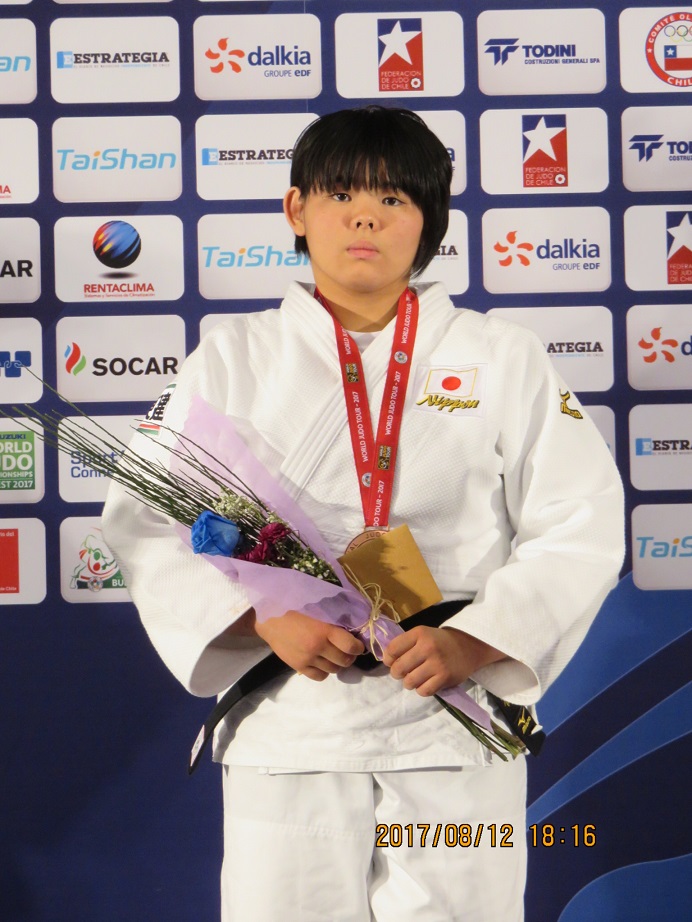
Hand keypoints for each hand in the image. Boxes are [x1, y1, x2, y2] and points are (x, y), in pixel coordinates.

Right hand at [255, 610, 364, 681]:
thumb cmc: (295, 608)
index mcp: (324, 630)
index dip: (358, 647)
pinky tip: (322, 662)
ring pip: (333, 670)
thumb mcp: (317, 609)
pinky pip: (319, 676)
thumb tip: (351, 630)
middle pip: (344, 661)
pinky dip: (325, 672)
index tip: (358, 644)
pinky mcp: (298, 666)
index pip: (350, 646)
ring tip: (335, 656)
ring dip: (338, 664)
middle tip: (348, 651)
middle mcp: (317, 647)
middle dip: (350, 657)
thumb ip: (333, 620)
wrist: (269, 619)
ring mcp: (307, 659)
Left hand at [382, 626, 504, 697]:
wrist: (468, 647)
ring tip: (415, 678)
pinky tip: (426, 683)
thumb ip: (404, 644)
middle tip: (403, 672)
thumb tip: (386, 660)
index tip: (392, 662)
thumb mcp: (422, 635)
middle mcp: (427, 647)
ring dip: (409, 683)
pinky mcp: (445, 677)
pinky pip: (423, 691)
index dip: (388, 659)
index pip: (392, 649)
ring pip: (409, 682)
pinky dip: (422, 690)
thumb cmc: (440, 642)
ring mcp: (437, 663)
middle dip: (397, 673)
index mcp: (419, 633)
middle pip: (399, 668)